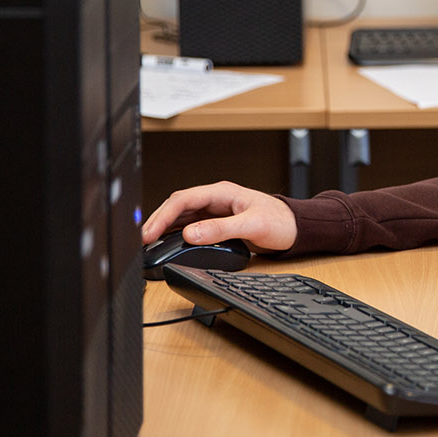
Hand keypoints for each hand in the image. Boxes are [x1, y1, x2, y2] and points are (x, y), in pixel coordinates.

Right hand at [143, 181, 297, 252]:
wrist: (295, 229)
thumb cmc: (280, 222)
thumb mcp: (252, 225)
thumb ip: (221, 229)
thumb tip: (190, 234)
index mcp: (222, 192)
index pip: (184, 199)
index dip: (163, 215)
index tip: (150, 232)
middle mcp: (215, 199)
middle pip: (177, 207)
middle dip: (157, 221)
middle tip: (142, 240)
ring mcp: (214, 211)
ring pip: (181, 217)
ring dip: (164, 228)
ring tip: (148, 243)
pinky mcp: (216, 223)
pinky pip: (189, 226)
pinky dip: (175, 234)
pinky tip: (166, 243)